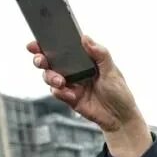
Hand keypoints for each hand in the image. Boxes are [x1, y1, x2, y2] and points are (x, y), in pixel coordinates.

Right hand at [28, 36, 150, 156]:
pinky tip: (70, 94)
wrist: (120, 118)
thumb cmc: (119, 93)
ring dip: (50, 76)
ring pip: (50, 76)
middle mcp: (74, 70)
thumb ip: (100, 54)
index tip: (36, 43)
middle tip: (42, 60)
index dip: (46, 44)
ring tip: (60, 81)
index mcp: (84, 59)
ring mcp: (71, 84)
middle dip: (41, 59)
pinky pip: (57, 92)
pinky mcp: (70, 98)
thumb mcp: (113, 71)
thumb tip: (86, 38)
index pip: (63, 48)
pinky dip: (60, 92)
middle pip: (50, 61)